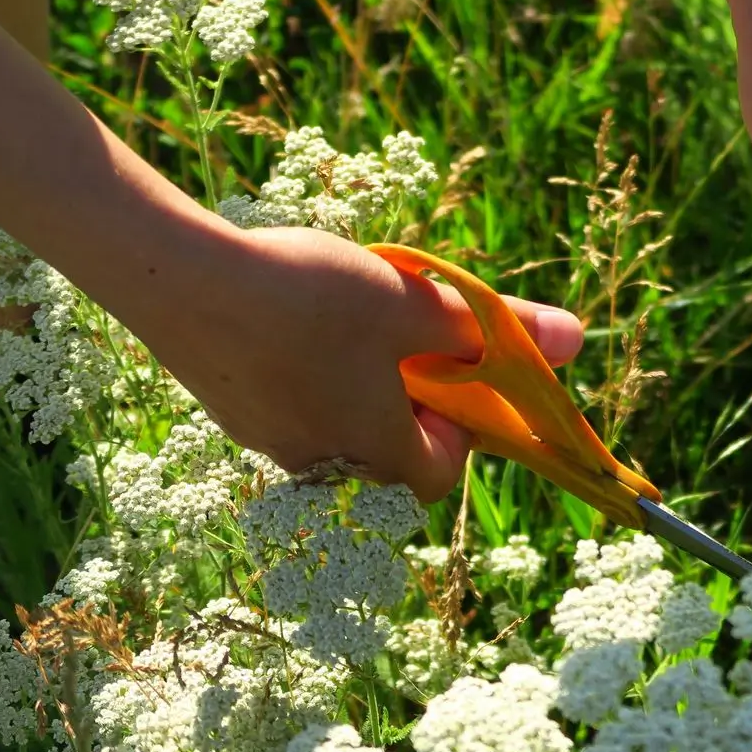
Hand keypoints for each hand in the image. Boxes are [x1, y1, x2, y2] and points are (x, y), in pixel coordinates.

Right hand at [124, 224, 583, 501]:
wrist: (176, 276)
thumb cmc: (307, 294)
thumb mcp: (413, 304)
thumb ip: (489, 328)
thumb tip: (575, 338)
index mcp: (371, 448)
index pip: (439, 475)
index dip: (461, 431)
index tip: (453, 375)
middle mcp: (317, 461)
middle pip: (387, 453)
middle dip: (409, 402)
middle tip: (403, 339)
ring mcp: (265, 438)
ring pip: (336, 427)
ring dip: (357, 383)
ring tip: (345, 319)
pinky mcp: (229, 408)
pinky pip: (290, 405)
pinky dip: (307, 373)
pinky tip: (292, 315)